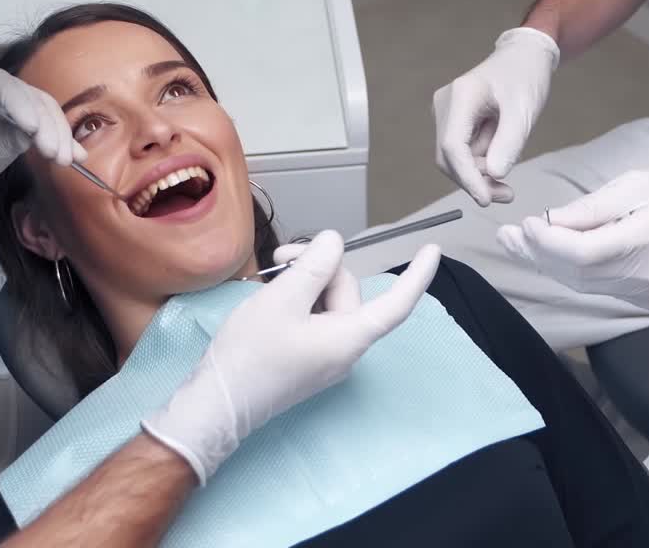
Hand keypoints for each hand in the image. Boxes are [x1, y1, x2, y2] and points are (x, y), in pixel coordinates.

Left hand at [0, 64, 83, 224]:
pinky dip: (60, 139)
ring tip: (65, 159)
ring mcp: (7, 99)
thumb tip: (30, 136)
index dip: (18, 103)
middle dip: (44, 124)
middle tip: (53, 152)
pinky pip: (45, 122)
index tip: (33, 130)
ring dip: (57, 133)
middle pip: (26, 95)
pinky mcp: (22, 117)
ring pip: (42, 107)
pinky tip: (75, 155)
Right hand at [141, 231, 440, 483]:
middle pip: (345, 290)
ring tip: (269, 279)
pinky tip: (268, 298)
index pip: (396, 304)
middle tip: (281, 257)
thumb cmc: (250, 354)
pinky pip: (312, 318)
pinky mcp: (306, 359)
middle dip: (317, 266)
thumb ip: (314, 265)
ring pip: (326, 300)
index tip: (433, 250)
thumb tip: (335, 242)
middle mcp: (344, 348)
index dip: (417, 276)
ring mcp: (324, 356)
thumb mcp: (283, 299)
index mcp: (348, 337)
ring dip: (302, 281)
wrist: (214, 406)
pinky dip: (295, 300)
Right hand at [434, 28, 559, 205]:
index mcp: (460, 96)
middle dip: (475, 180)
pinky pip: (463, 152)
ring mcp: (447, 113)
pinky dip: (481, 164)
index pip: (453, 146)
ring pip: (455, 159)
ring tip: (509, 174)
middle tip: (507, 194)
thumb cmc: (525, 76)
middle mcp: (445, 105)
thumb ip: (509, 143)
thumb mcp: (523, 111)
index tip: (486, 200)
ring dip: (480, 174)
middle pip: (449, 156)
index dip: (467, 177)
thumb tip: (493, 175)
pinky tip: (501, 156)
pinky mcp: (455, 121)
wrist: (525, 57)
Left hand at [496, 151, 648, 309]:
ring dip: (549, 264)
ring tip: (518, 243)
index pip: (583, 255)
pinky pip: (600, 286)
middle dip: (538, 255)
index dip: (547, 243)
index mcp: (648, 241)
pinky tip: (552, 252)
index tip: (523, 223)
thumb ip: (591, 209)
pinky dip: (573, 270)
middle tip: (505, 236)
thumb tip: (550, 223)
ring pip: (585, 284)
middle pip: (578, 275)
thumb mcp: (636, 183)